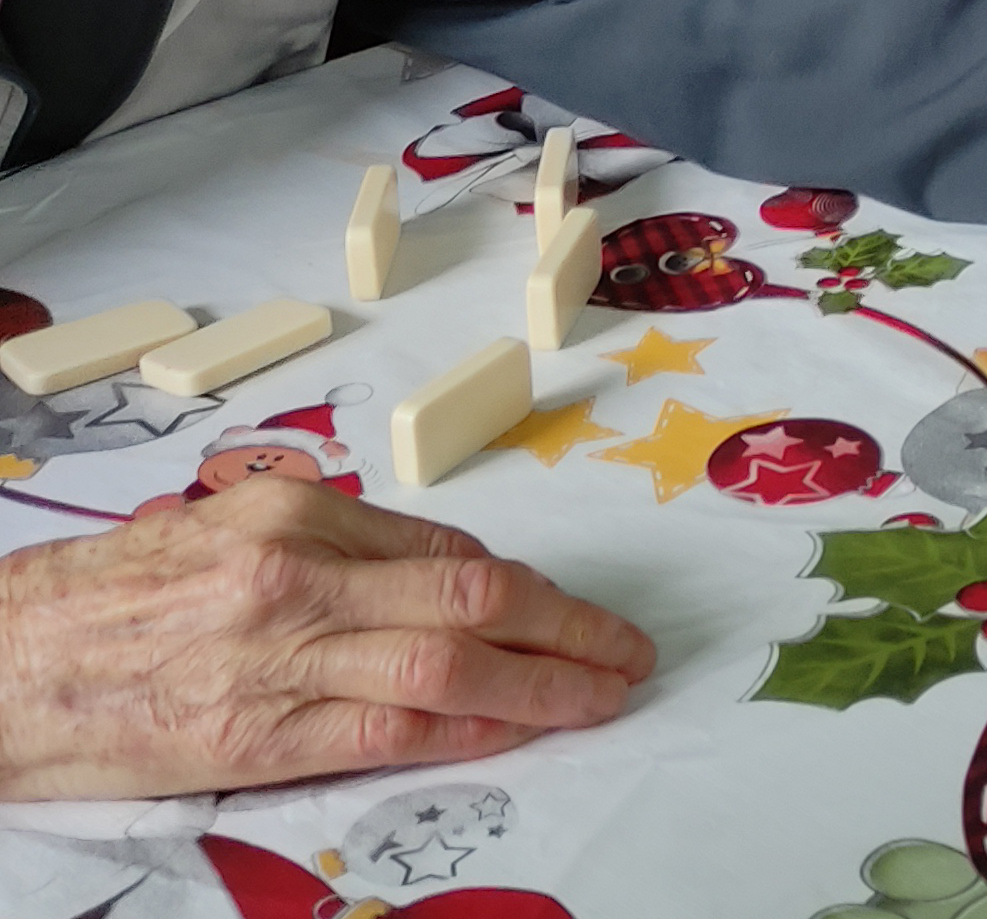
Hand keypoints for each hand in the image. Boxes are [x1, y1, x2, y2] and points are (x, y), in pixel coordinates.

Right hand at [0, 477, 654, 799]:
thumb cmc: (101, 602)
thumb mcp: (219, 534)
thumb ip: (323, 549)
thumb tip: (423, 574)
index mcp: (294, 510)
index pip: (446, 549)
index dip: (525, 587)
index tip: (567, 611)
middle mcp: (299, 572)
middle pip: (475, 593)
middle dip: (568, 624)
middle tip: (628, 649)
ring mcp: (282, 653)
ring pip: (451, 659)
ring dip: (545, 681)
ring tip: (603, 695)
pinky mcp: (256, 732)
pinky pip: (390, 727)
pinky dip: (467, 730)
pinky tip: (518, 733)